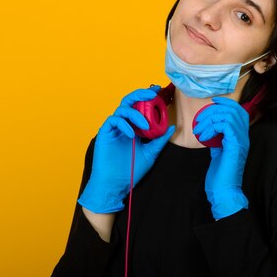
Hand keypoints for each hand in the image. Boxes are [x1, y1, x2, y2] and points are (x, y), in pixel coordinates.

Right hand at [78, 86, 174, 212]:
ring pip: (122, 109)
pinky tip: (131, 134)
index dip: (147, 97)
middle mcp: (124, 125)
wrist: (115, 185)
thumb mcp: (150, 153)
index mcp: (134, 127)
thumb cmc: (131, 170)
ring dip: (135, 113)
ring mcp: (114, 129)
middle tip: (151, 94)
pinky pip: (113, 120)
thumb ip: (159, 140)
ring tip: (144, 125)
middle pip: (129, 102)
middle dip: (140, 95)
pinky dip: (123, 123)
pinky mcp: (105, 133)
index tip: (158, 91)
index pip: (140, 107)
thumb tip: (172, 127)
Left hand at [193, 97, 249, 219]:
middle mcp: (245, 135)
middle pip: (233, 109)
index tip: (212, 102)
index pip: (239, 110)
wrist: (224, 191)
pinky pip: (224, 125)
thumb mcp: (219, 151)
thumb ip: (218, 137)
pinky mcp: (235, 144)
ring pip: (228, 115)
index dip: (226, 102)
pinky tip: (203, 137)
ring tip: (199, 130)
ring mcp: (242, 139)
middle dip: (213, 110)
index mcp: (242, 136)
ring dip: (209, 119)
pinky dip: (211, 128)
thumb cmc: (221, 174)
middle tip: (199, 121)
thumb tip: (211, 127)